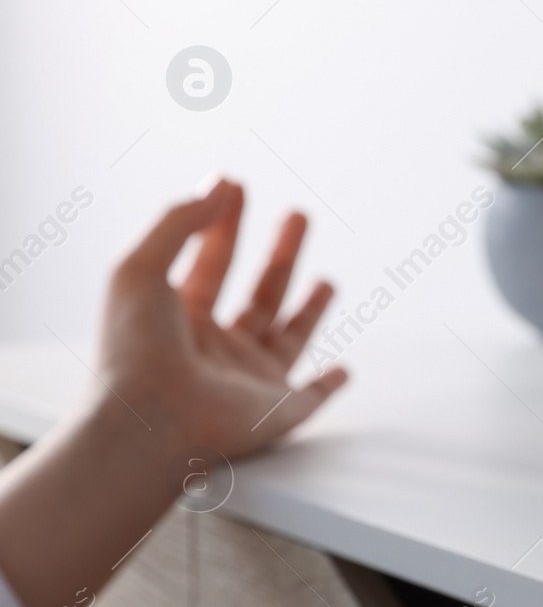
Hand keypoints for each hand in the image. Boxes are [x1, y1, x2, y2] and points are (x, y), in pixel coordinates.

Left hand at [100, 178, 347, 460]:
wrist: (152, 421)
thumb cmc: (135, 350)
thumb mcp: (139, 267)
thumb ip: (178, 222)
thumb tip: (218, 188)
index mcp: (179, 317)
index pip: (210, 260)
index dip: (222, 221)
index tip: (234, 185)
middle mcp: (216, 348)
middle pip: (257, 292)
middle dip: (280, 254)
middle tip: (297, 216)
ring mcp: (249, 380)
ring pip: (288, 338)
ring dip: (309, 310)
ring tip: (326, 282)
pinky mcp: (280, 409)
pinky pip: (313, 397)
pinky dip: (331, 386)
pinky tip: (343, 371)